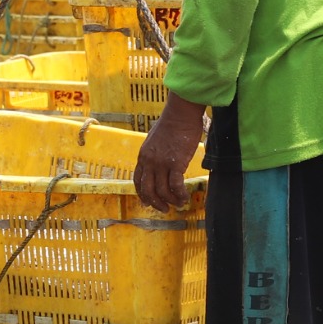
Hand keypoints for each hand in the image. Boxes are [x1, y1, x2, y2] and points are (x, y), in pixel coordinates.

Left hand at [134, 96, 207, 212]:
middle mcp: (149, 162)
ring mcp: (161, 163)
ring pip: (163, 191)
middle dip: (156, 203)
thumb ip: (154, 153)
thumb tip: (159, 163)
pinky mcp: (176, 164)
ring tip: (179, 203)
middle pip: (148, 190)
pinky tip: (185, 197)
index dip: (142, 194)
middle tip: (164, 209)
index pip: (138, 180)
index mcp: (143, 156)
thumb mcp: (154, 140)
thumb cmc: (171, 124)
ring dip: (171, 201)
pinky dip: (180, 195)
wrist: (180, 114)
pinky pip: (176, 186)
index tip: (148, 202)